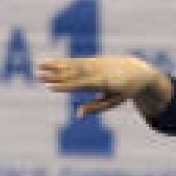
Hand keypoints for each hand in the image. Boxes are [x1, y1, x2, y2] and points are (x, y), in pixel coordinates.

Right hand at [36, 54, 169, 115]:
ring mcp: (94, 63)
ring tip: (39, 67)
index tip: (51, 88)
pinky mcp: (92, 60)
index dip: (66, 86)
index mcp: (103, 83)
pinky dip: (62, 62)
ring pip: (72, 65)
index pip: (81, 85)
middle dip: (55, 76)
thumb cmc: (123, 92)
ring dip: (54, 66)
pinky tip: (48, 63)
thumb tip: (78, 115)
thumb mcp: (112, 101)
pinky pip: (75, 61)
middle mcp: (97, 71)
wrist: (136, 71)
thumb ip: (95, 108)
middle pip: (73, 74)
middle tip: (40, 78)